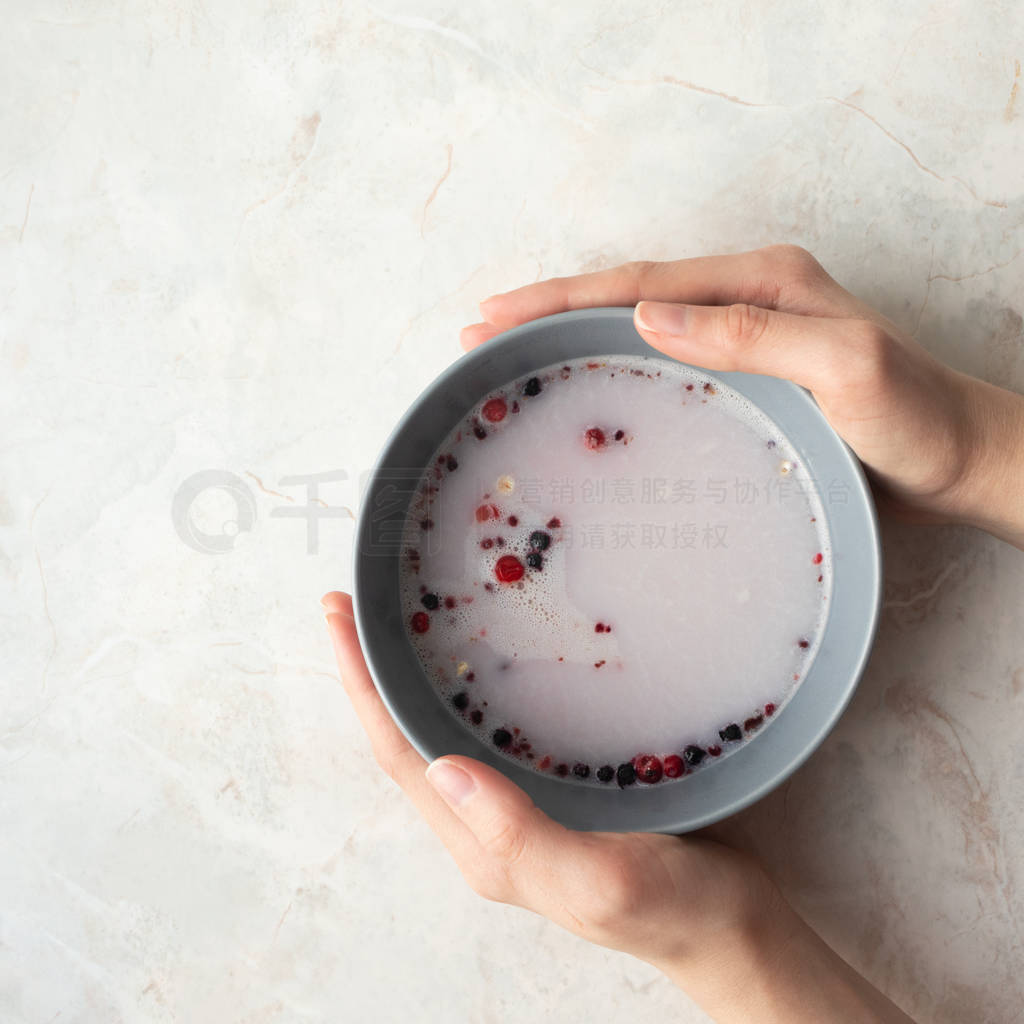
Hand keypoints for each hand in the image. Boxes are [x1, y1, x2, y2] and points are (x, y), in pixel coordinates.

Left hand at [323, 591, 914, 1021]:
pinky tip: (482, 656)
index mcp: (484, 845)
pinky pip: (490, 731)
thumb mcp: (601, 879)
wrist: (733, 927)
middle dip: (372, 673)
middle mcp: (488, 825)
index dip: (363, 687)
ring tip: (399, 620)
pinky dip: (466, 688)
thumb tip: (441, 769)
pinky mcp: (551, 792)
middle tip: (353, 605)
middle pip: (408, 739)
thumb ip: (520, 835)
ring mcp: (519, 808)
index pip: (401, 756)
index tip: (339, 619)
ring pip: (445, 731)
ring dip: (411, 677)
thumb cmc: (676, 911)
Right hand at [462, 246, 1023, 548]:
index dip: (564, 297)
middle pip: (628, 294)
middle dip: (550, 309)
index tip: (498, 314)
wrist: (953, 459)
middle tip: (481, 331)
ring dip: (573, 336)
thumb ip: (753, 333)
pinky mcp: (742, 374)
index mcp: (762, 282)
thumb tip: (648, 314)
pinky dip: (612, 366)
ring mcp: (742, 335)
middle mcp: (746, 297)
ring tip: (512, 354)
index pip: (642, 281)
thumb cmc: (912, 418)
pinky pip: (662, 362)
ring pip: (638, 325)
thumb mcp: (844, 366)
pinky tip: (583, 386)